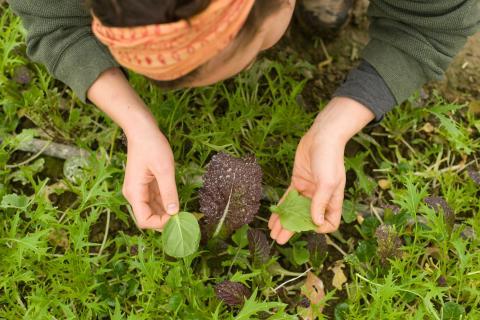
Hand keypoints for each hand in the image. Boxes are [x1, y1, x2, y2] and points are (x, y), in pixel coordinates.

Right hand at [87, 68, 179, 229]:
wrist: (142, 130)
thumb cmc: (152, 146)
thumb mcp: (164, 169)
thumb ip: (169, 192)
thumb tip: (175, 213)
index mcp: (134, 192)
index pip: (144, 220)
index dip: (160, 224)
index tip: (178, 218)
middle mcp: (134, 194)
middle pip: (148, 217)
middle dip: (165, 220)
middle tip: (185, 219)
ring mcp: (139, 190)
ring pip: (153, 210)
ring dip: (167, 213)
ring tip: (184, 213)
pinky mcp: (145, 185)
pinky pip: (155, 200)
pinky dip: (166, 204)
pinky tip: (178, 203)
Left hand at [269, 97, 374, 243]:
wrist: (322, 136)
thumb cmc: (329, 158)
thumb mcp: (327, 182)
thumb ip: (320, 202)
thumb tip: (317, 222)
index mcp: (333, 200)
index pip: (330, 222)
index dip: (321, 228)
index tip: (309, 228)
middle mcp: (320, 197)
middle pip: (307, 219)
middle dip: (293, 230)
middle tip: (280, 240)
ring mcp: (308, 190)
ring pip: (295, 210)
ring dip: (284, 221)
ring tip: (273, 232)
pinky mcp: (298, 182)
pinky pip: (288, 199)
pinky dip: (281, 208)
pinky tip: (273, 217)